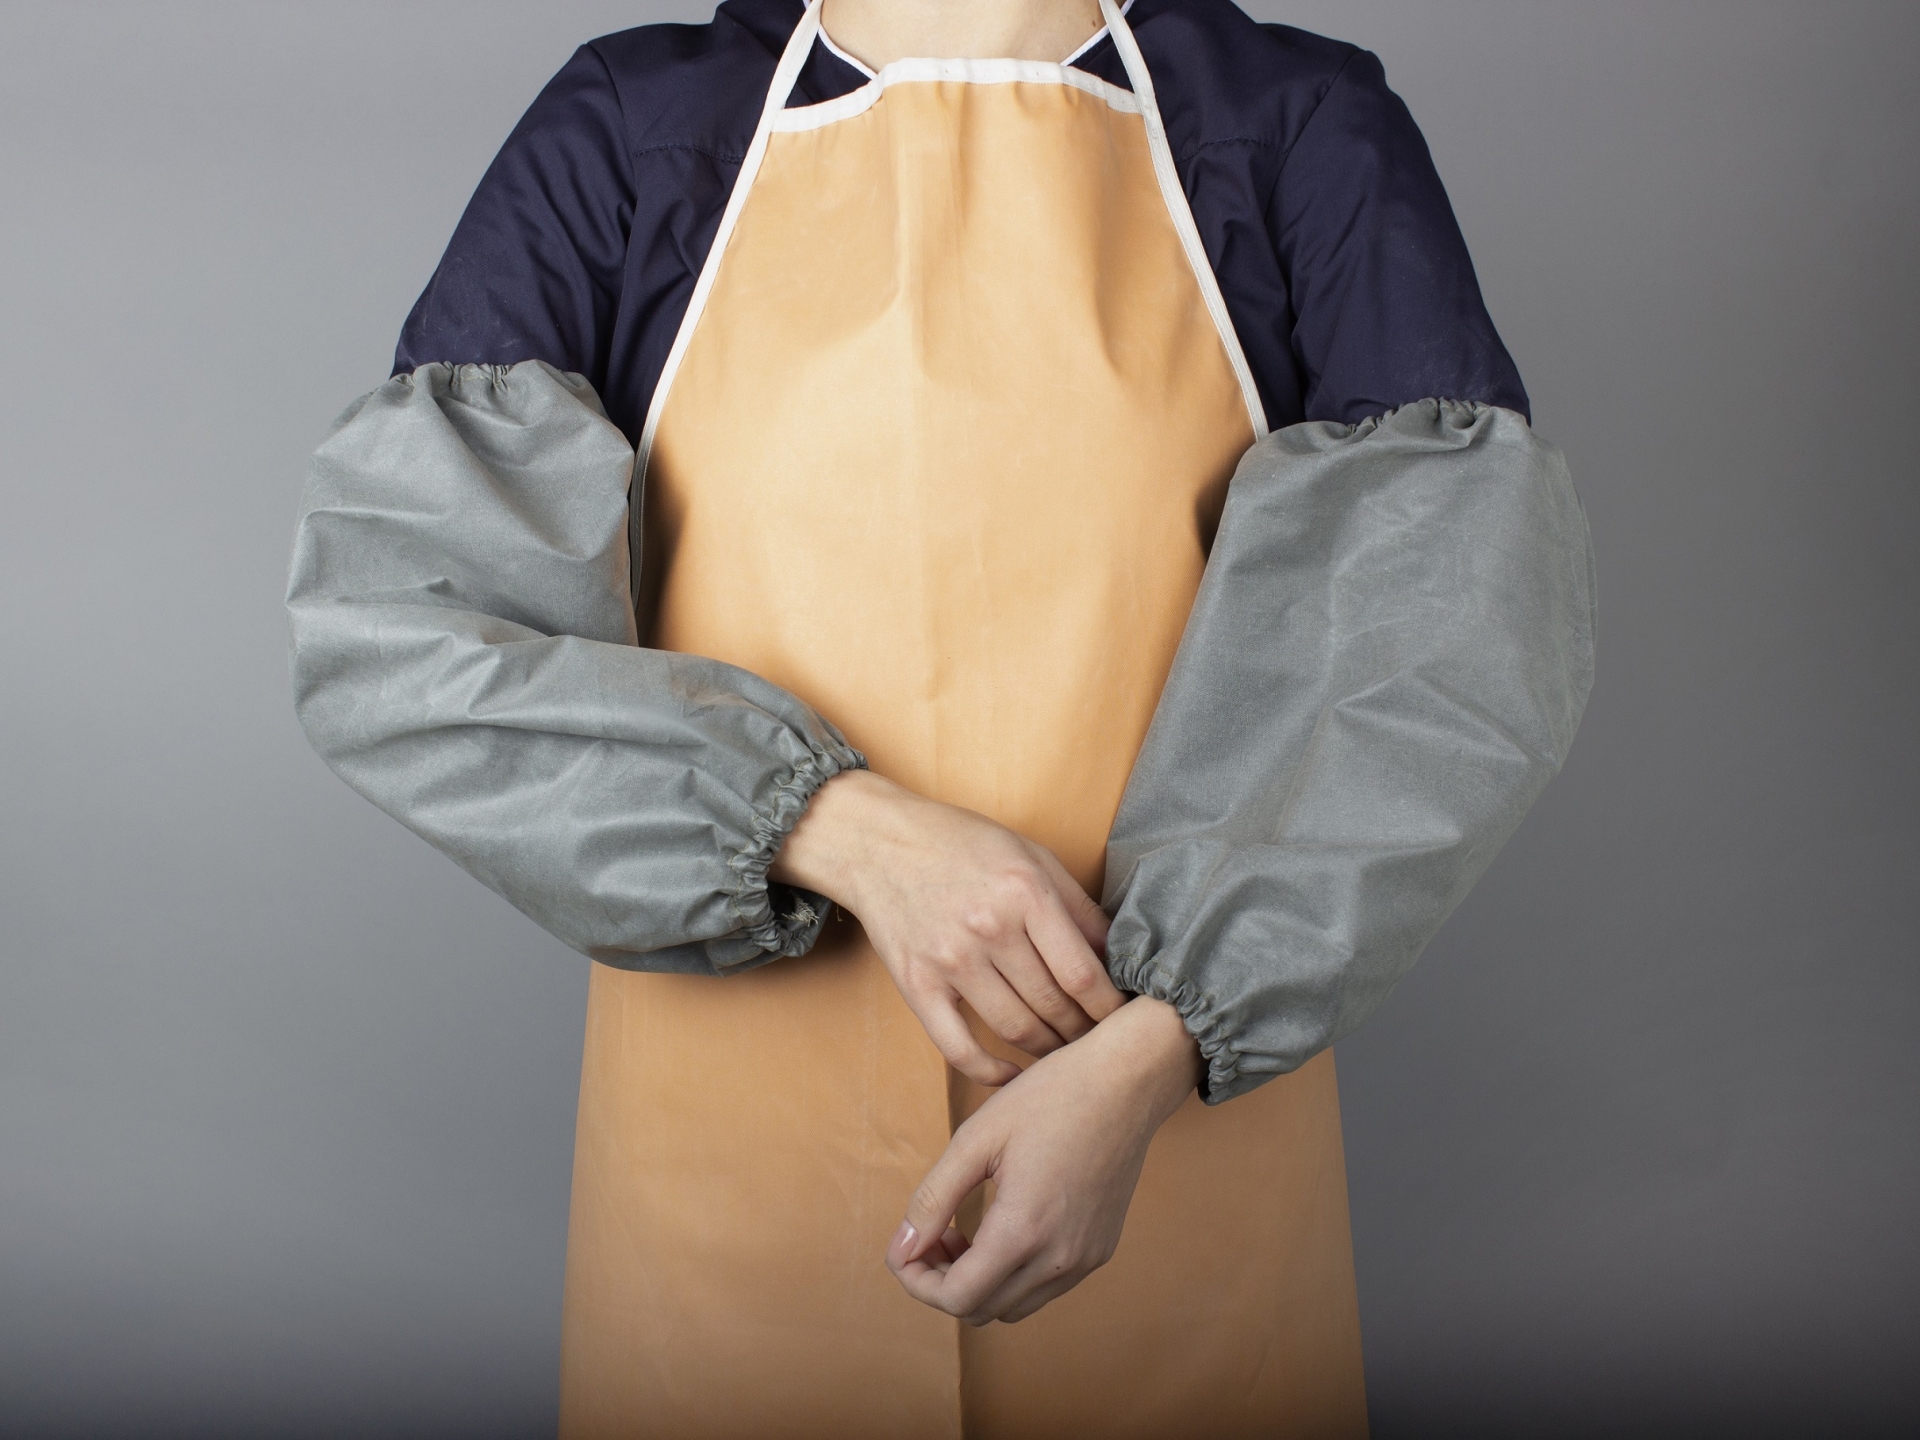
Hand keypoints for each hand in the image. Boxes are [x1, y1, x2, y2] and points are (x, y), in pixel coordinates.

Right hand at [770, 769, 1126, 1085]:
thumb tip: (1118, 955)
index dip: (1110, 1006)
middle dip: (1085, 1032)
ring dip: (1048, 1051)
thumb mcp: (1030, 855)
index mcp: (1025, 892)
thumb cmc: (961, 844)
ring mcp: (950, 960)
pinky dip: (990, 1072)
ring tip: (1064, 1051)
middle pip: (1054, 1005)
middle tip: (1100, 1042)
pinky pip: (958, 1048)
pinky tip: (1012, 1075)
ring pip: (1015, 1029)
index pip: (1083, 972)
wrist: (878, 843)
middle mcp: (989, 928)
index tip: (1124, 1019)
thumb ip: (1077, 905)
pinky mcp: (917, 985)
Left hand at [886, 996, 1203, 1323]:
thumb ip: (932, 1200)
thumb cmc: (1050, 1097)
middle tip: (930, 1233)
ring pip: (1012, 1307)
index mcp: (1024, 1231)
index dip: (916, 1280)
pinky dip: (1011, 1275)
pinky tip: (1001, 1227)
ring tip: (962, 1232)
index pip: (956, 1299)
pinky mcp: (1100, 1250)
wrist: (1128, 1081)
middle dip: (941, 1281)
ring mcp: (1085, 1259)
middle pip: (981, 1310)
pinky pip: (1044, 1288)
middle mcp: (1059, 1259)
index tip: (904, 1246)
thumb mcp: (976, 1138)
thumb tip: (901, 1249)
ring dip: (976, 1282)